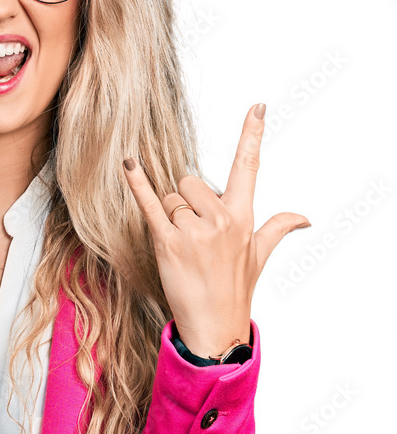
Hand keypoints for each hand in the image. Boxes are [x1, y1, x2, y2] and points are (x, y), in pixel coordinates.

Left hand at [122, 103, 309, 357]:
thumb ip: (279, 228)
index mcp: (243, 217)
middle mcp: (220, 219)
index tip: (257, 107)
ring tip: (182, 248)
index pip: (248, 167)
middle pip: (190, 183)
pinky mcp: (167, 243)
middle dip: (186, 204)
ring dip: (169, 218)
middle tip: (194, 238)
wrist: (214, 326)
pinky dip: (136, 184)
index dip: (252, 135)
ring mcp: (194, 231)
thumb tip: (305, 218)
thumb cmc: (235, 290)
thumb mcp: (259, 255)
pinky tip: (128, 163)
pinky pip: (150, 205)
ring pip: (170, 199)